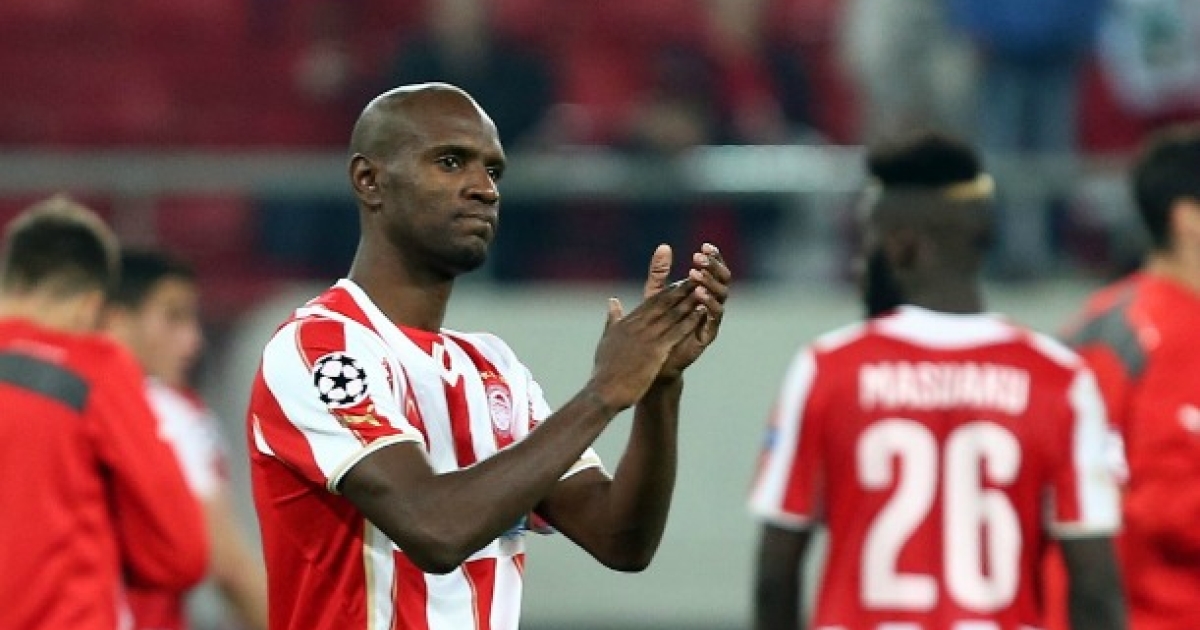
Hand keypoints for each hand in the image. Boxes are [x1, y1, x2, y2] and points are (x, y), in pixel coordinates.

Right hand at [587, 276, 706, 409]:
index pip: (651, 302)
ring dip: (690, 301)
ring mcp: (647, 338)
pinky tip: (701, 314)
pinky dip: (690, 321)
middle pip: (664, 303)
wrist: (604, 391)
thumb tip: (612, 301)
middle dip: (682, 290)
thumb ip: (613, 319)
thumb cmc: (605, 370)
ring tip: (704, 291)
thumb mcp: (607, 339)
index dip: (668, 291)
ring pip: (673, 314)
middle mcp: (638, 326)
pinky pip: (676, 332)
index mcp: (627, 323)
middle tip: (698, 278)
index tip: (681, 282)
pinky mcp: (655, 351)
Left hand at [643, 243, 730, 378]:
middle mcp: (711, 302)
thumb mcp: (656, 294)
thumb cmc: (656, 323)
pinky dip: (709, 305)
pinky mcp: (708, 334)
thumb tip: (663, 246)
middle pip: (723, 279)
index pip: (714, 269)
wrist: (654, 357)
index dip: (713, 257)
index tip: (705, 246)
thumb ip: (660, 272)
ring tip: (697, 274)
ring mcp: (712, 318)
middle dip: (713, 267)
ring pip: (721, 296)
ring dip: (710, 283)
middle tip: (699, 258)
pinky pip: (715, 318)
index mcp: (702, 290)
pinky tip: (700, 295)